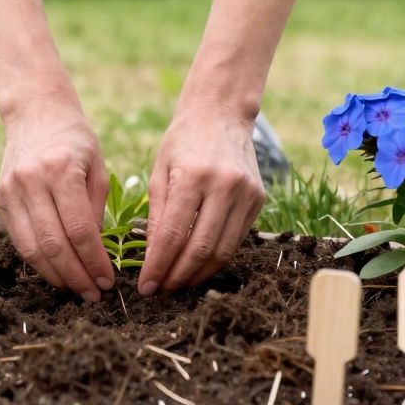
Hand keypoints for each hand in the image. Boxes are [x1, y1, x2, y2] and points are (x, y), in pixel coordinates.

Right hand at [0, 95, 112, 301]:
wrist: (36, 112)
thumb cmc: (75, 140)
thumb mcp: (97, 166)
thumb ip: (96, 209)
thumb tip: (94, 254)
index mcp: (61, 170)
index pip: (79, 230)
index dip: (93, 261)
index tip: (107, 280)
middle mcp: (31, 180)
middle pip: (53, 244)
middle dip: (76, 276)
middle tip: (93, 294)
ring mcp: (10, 190)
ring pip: (31, 248)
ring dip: (55, 275)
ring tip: (76, 289)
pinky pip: (18, 239)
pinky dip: (37, 261)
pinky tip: (56, 271)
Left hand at [139, 103, 265, 294]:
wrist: (221, 113)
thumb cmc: (182, 141)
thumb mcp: (159, 171)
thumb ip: (157, 215)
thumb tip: (152, 259)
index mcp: (193, 176)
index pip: (174, 235)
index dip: (159, 266)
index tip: (146, 286)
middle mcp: (224, 185)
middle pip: (201, 247)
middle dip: (179, 276)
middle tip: (161, 291)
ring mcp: (246, 193)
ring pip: (224, 250)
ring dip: (199, 273)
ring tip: (178, 283)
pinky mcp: (258, 199)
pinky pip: (237, 239)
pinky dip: (217, 257)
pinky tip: (199, 265)